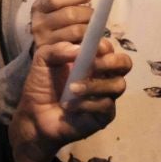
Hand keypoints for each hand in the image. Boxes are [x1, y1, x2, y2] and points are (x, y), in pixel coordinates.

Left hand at [8, 39, 130, 161]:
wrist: (35, 115)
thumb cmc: (43, 85)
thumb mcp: (43, 60)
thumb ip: (57, 49)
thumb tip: (78, 49)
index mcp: (91, 59)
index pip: (108, 47)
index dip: (104, 45)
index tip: (93, 48)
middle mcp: (103, 75)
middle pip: (124, 63)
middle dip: (111, 62)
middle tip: (92, 66)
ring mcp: (106, 95)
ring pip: (118, 85)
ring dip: (94, 85)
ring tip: (72, 89)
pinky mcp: (105, 115)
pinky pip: (106, 106)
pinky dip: (87, 104)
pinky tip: (69, 106)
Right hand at [28, 0, 93, 52]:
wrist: (47, 68)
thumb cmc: (59, 35)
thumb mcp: (57, 14)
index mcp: (39, 8)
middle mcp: (38, 24)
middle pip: (69, 14)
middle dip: (88, 15)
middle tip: (96, 20)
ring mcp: (42, 41)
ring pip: (75, 31)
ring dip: (91, 33)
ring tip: (97, 36)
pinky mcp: (47, 57)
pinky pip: (63, 50)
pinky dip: (74, 50)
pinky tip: (82, 50)